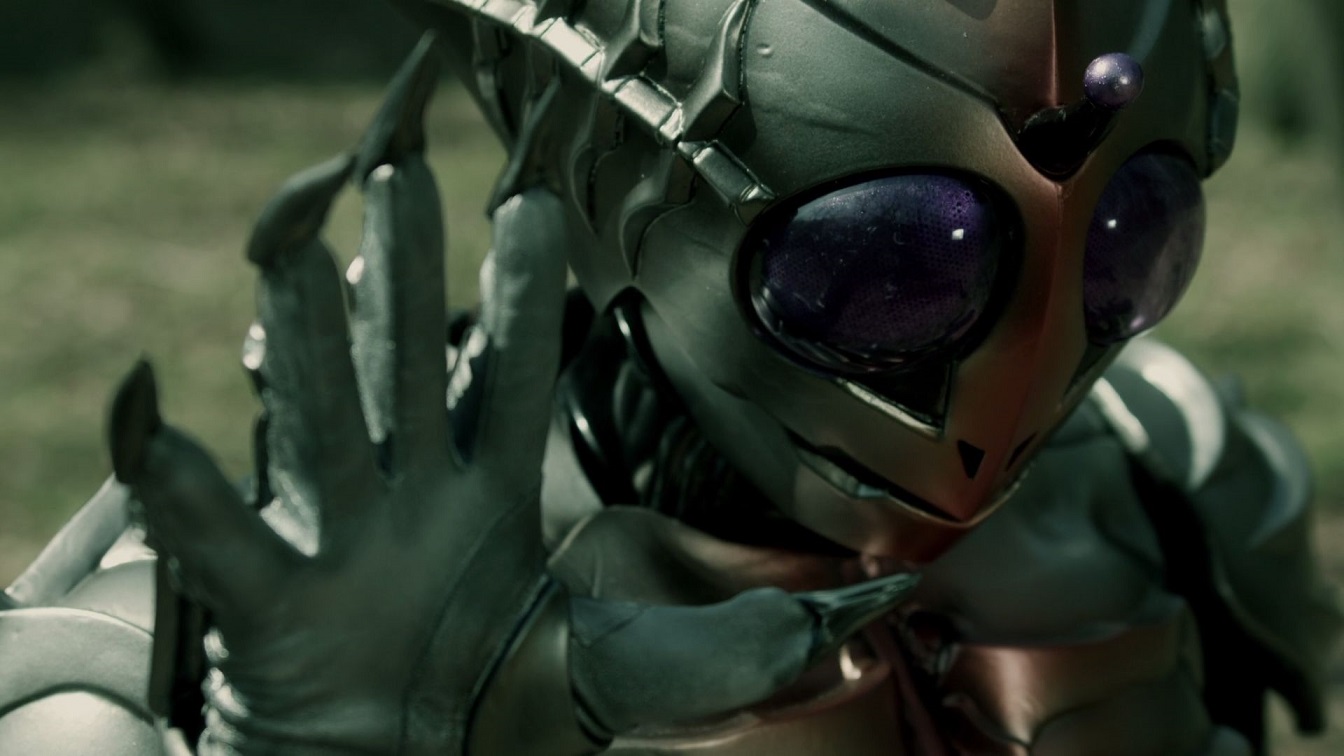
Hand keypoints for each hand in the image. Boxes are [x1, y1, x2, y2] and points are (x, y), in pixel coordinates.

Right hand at [108, 34, 917, 755]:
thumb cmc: (493, 716)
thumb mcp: (612, 681)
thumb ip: (709, 660)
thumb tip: (826, 634)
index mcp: (489, 502)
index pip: (508, 385)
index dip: (521, 305)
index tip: (529, 213)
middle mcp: (410, 504)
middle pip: (405, 372)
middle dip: (402, 280)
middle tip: (399, 179)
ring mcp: (338, 546)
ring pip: (322, 422)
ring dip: (307, 335)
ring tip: (292, 240)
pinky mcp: (274, 609)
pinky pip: (223, 536)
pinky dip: (186, 480)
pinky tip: (154, 408)